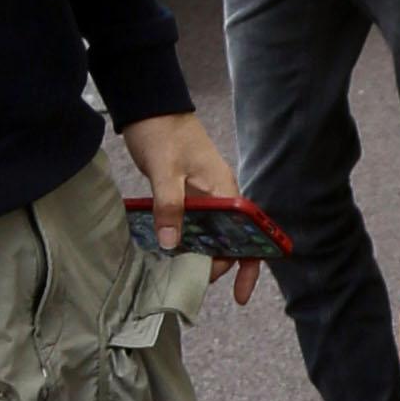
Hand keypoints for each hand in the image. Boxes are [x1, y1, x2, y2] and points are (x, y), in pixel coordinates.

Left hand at [124, 109, 262, 302]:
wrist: (151, 107)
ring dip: (200, 254)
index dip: (248, 264)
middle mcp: (219, 195)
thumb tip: (172, 245)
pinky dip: (185, 239)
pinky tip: (170, 250)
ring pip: (210, 233)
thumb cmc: (163, 133)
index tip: (239, 293)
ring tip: (182, 273)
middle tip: (195, 282)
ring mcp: (203, 195)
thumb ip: (169, 206)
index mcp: (225, 190)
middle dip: (219, 265)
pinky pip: (192, 224)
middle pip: (230, 239)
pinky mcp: (187, 194)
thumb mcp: (164, 171)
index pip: (249, 234)